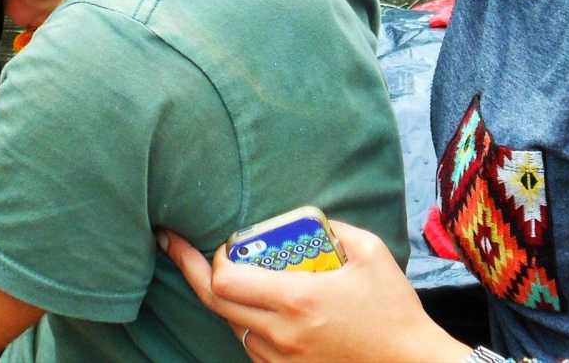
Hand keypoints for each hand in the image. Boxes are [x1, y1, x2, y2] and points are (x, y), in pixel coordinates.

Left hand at [157, 222, 457, 362]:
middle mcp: (280, 334)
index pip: (224, 281)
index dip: (208, 258)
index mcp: (296, 301)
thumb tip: (310, 219)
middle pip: (214, 303)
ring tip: (233, 270)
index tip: (215, 240)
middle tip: (177, 245)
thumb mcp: (370, 252)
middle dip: (191, 270)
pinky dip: (245, 319)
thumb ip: (335, 228)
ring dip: (225, 296)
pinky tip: (257, 300)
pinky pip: (250, 343)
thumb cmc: (392, 308)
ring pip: (230, 324)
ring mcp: (281, 359)